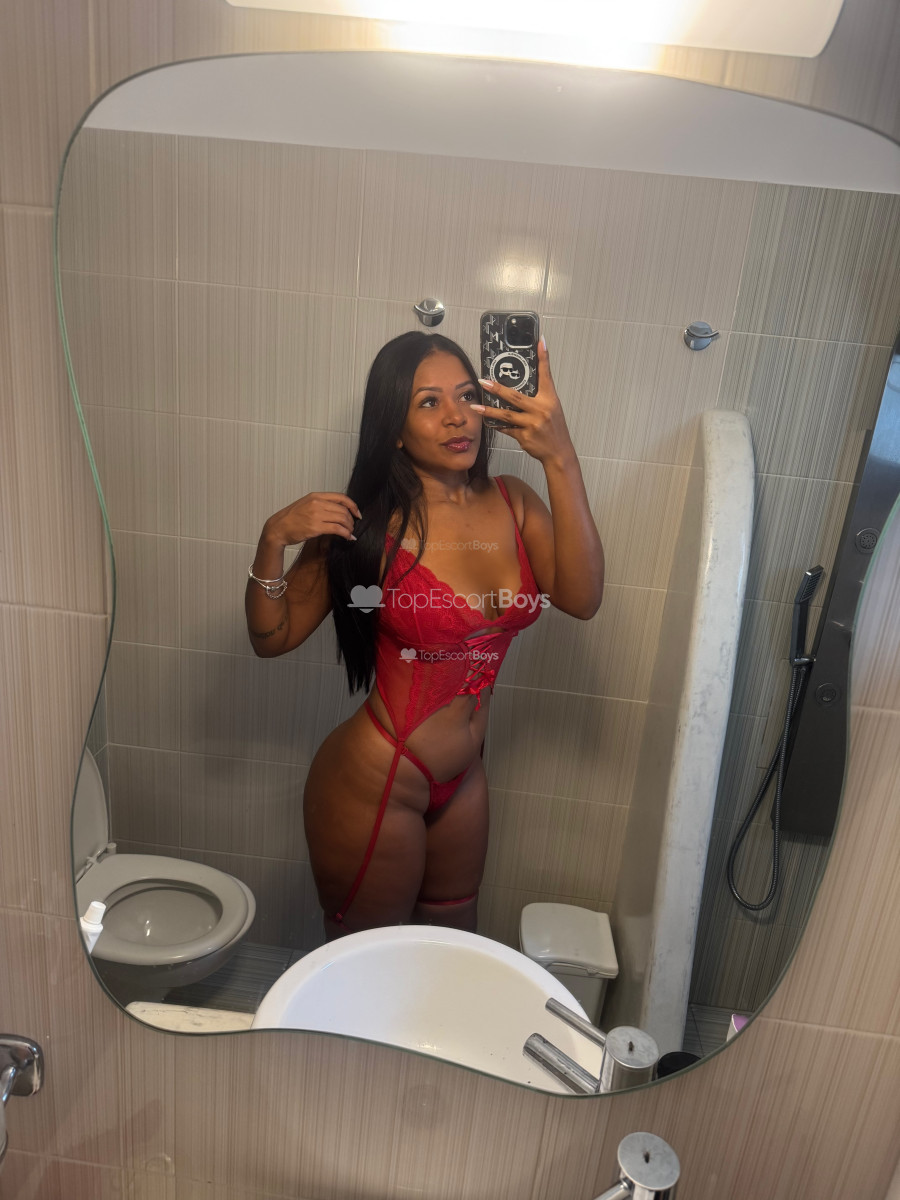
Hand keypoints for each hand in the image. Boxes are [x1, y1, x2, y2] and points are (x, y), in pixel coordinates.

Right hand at [263, 492, 361, 546]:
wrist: (278, 528)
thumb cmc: (291, 518)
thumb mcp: (306, 504)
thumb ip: (321, 505)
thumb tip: (338, 511)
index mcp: (316, 496)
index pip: (341, 497)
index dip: (353, 506)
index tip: (357, 514)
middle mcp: (317, 503)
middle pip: (343, 510)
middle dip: (351, 520)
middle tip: (352, 527)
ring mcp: (316, 515)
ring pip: (342, 519)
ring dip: (349, 527)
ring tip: (350, 533)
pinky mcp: (316, 527)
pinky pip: (337, 529)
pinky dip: (346, 534)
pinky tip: (348, 537)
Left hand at [473, 339, 575, 465]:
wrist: (559, 452)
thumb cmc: (554, 428)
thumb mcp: (552, 408)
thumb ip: (539, 395)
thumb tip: (525, 380)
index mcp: (549, 399)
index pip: (546, 375)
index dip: (543, 358)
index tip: (539, 341)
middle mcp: (541, 410)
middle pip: (515, 397)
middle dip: (497, 389)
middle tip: (483, 381)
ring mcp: (532, 424)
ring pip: (506, 415)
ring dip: (489, 411)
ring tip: (475, 407)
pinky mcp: (524, 437)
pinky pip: (507, 429)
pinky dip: (497, 424)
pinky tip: (487, 421)